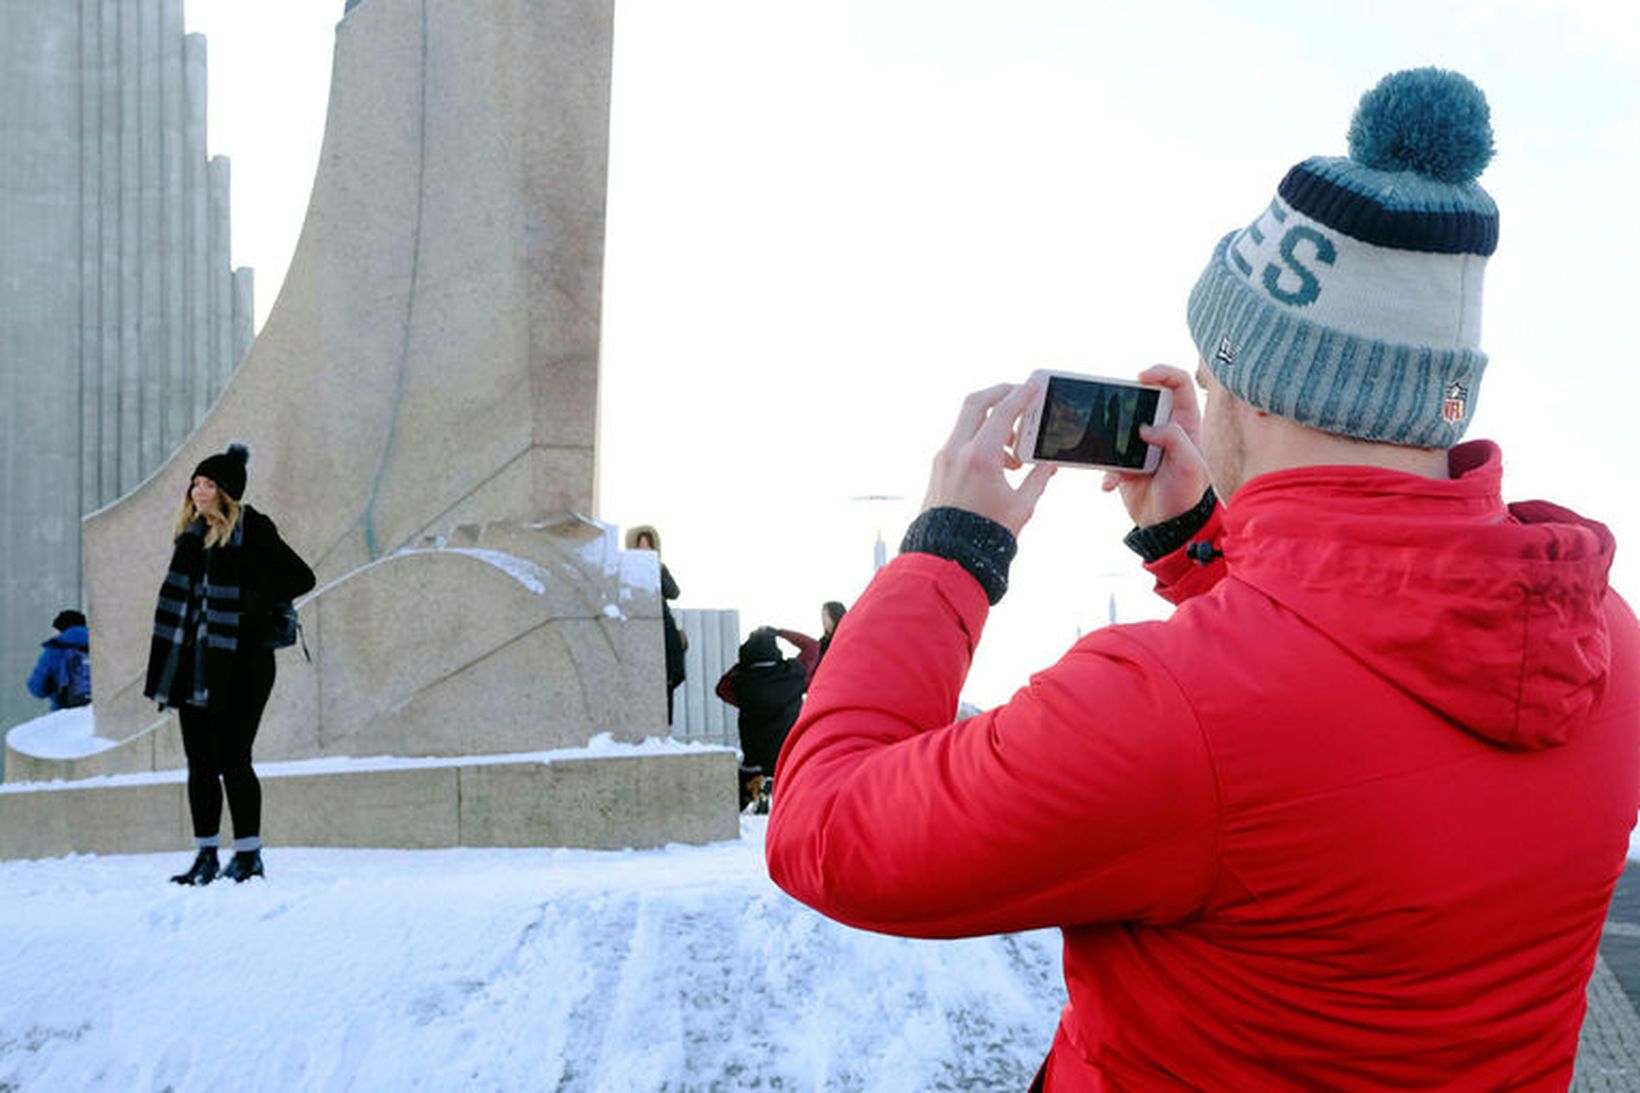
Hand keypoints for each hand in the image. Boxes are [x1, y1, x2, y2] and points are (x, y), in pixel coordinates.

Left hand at [922, 382, 1055, 535]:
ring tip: (1016, 454)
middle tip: (1021, 396)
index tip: (1036, 384)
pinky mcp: (938, 467)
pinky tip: (999, 465)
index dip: (1023, 394)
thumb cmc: (986, 536)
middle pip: (977, 402)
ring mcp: (943, 458)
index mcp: (980, 457)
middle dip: (1001, 393)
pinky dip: (980, 439)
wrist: (948, 557)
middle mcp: (956, 451)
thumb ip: (1039, 478)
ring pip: (967, 421)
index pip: (1003, 411)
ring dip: (993, 423)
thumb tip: (1050, 462)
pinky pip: (960, 440)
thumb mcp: (1022, 506)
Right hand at [1100, 364, 1210, 526]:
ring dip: (1110, 437)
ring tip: (1109, 452)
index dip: (1162, 372)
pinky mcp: (1125, 463)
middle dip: (1126, 401)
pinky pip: (1109, 460)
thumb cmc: (1187, 495)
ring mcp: (1142, 445)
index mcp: (1184, 422)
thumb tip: (1146, 428)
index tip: (1141, 377)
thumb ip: (1174, 439)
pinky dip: (1107, 473)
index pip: (1178, 384)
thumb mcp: (1191, 466)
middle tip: (1114, 406)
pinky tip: (1109, 485)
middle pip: (1142, 399)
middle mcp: (1163, 429)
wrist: (1168, 526)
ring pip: (1120, 426)